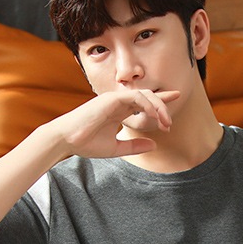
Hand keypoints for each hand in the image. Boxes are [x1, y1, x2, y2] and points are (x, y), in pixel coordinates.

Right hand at [49, 89, 180, 160]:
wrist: (67, 140)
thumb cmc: (86, 143)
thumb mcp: (116, 148)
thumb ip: (135, 146)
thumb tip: (154, 145)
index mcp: (119, 110)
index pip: (143, 102)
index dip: (160, 101)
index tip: (175, 99)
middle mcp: (118, 102)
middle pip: (147, 96)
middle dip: (163, 104)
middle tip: (170, 122)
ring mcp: (115, 98)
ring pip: (144, 95)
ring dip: (158, 107)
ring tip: (166, 123)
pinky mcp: (111, 98)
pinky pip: (136, 97)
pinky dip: (148, 105)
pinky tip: (154, 116)